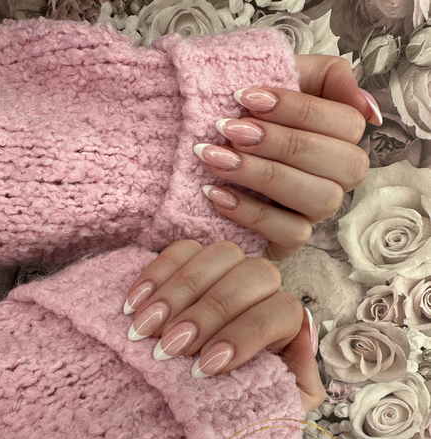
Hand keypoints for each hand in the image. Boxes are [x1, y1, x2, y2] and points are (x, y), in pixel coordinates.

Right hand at [123, 240, 325, 411]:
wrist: (203, 404)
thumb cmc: (239, 402)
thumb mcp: (276, 406)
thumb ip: (301, 386)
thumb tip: (301, 342)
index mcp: (285, 319)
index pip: (280, 310)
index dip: (244, 335)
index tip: (204, 367)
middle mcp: (263, 288)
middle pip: (251, 276)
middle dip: (208, 313)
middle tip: (169, 349)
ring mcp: (229, 269)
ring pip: (217, 256)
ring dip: (179, 292)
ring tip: (146, 329)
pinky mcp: (193, 260)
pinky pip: (180, 249)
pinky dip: (156, 274)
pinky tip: (134, 305)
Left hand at [194, 54, 379, 260]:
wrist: (194, 147)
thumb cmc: (246, 111)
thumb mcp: (284, 75)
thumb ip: (330, 76)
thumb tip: (367, 108)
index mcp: (342, 136)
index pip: (347, 123)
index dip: (298, 109)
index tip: (245, 97)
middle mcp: (339, 177)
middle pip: (343, 163)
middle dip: (283, 143)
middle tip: (231, 130)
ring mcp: (317, 211)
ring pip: (321, 198)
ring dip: (266, 176)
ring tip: (217, 159)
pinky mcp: (292, 240)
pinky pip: (291, 234)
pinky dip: (252, 213)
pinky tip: (216, 193)